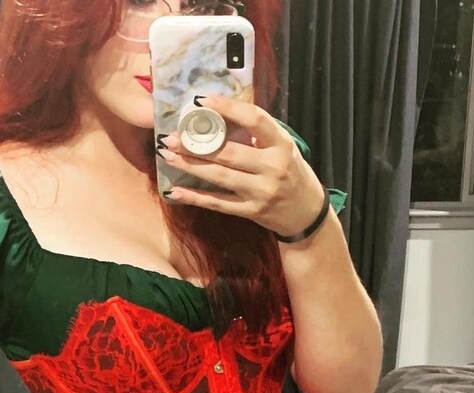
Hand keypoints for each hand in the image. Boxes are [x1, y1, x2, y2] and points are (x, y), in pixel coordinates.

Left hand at [157, 96, 327, 235]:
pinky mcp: (251, 211)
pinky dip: (195, 197)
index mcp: (281, 144)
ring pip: (220, 177)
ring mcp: (261, 192)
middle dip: (196, 144)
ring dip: (190, 166)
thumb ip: (256, 133)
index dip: (228, 108)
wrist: (305, 211)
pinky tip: (176, 191)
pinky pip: (218, 204)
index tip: (202, 101)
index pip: (254, 119)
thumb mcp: (281, 147)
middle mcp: (272, 167)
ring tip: (168, 155)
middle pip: (229, 152)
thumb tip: (217, 115)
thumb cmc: (290, 171)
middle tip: (170, 136)